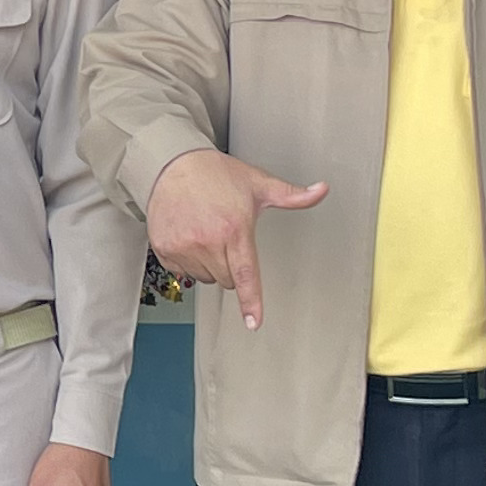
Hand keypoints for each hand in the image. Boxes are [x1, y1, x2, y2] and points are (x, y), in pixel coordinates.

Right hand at [143, 148, 328, 329]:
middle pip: (226, 280)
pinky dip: (187, 261)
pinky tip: (188, 235)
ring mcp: (183, 246)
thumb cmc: (216, 174)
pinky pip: (181, 271)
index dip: (251, 301)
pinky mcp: (164, 248)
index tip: (253, 322)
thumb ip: (292, 195)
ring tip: (204, 232)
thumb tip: (321, 190)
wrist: (173, 163)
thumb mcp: (258, 184)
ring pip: (204, 278)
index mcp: (234, 228)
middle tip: (225, 236)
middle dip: (230, 265)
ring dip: (208, 264)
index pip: (245, 274)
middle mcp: (207, 240)